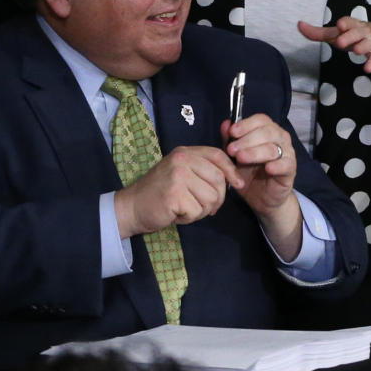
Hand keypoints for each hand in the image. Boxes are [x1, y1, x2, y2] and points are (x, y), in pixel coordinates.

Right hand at [113, 146, 241, 237]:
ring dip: (201, 210)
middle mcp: (182, 160)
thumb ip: (203, 170)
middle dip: (216, 199)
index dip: (231, 170)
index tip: (238, 184)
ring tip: (185, 208)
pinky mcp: (174, 194)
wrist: (132, 206)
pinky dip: (189, 218)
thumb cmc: (159, 192)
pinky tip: (176, 213)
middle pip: (218, 179)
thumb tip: (235, 178)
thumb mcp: (181, 173)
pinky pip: (198, 211)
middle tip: (202, 206)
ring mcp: (178, 176)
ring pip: (211, 198)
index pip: (217, 155)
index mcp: (185, 153)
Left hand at [222, 114, 301, 258]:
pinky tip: (267, 168)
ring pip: (274, 148)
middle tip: (232, 150)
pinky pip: (286, 164)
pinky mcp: (290, 170)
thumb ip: (230, 140)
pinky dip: (277, 165)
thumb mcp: (235, 157)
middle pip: (267, 131)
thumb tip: (225, 124)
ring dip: (255, 152)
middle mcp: (280, 138)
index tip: (232, 132)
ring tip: (240, 158)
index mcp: (267, 131)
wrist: (261, 198)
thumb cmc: (249, 173)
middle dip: (247, 139)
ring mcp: (287, 153)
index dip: (246, 124)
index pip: (261, 120)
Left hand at [299, 18, 370, 73]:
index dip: (344, 23)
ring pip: (367, 44)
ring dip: (362, 47)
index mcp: (352, 25)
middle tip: (341, 42)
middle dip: (350, 36)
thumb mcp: (338, 34)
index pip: (348, 22)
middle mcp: (363, 32)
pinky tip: (367, 69)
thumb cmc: (355, 36)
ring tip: (356, 51)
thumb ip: (318, 32)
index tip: (339, 25)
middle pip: (357, 32)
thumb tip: (299, 25)